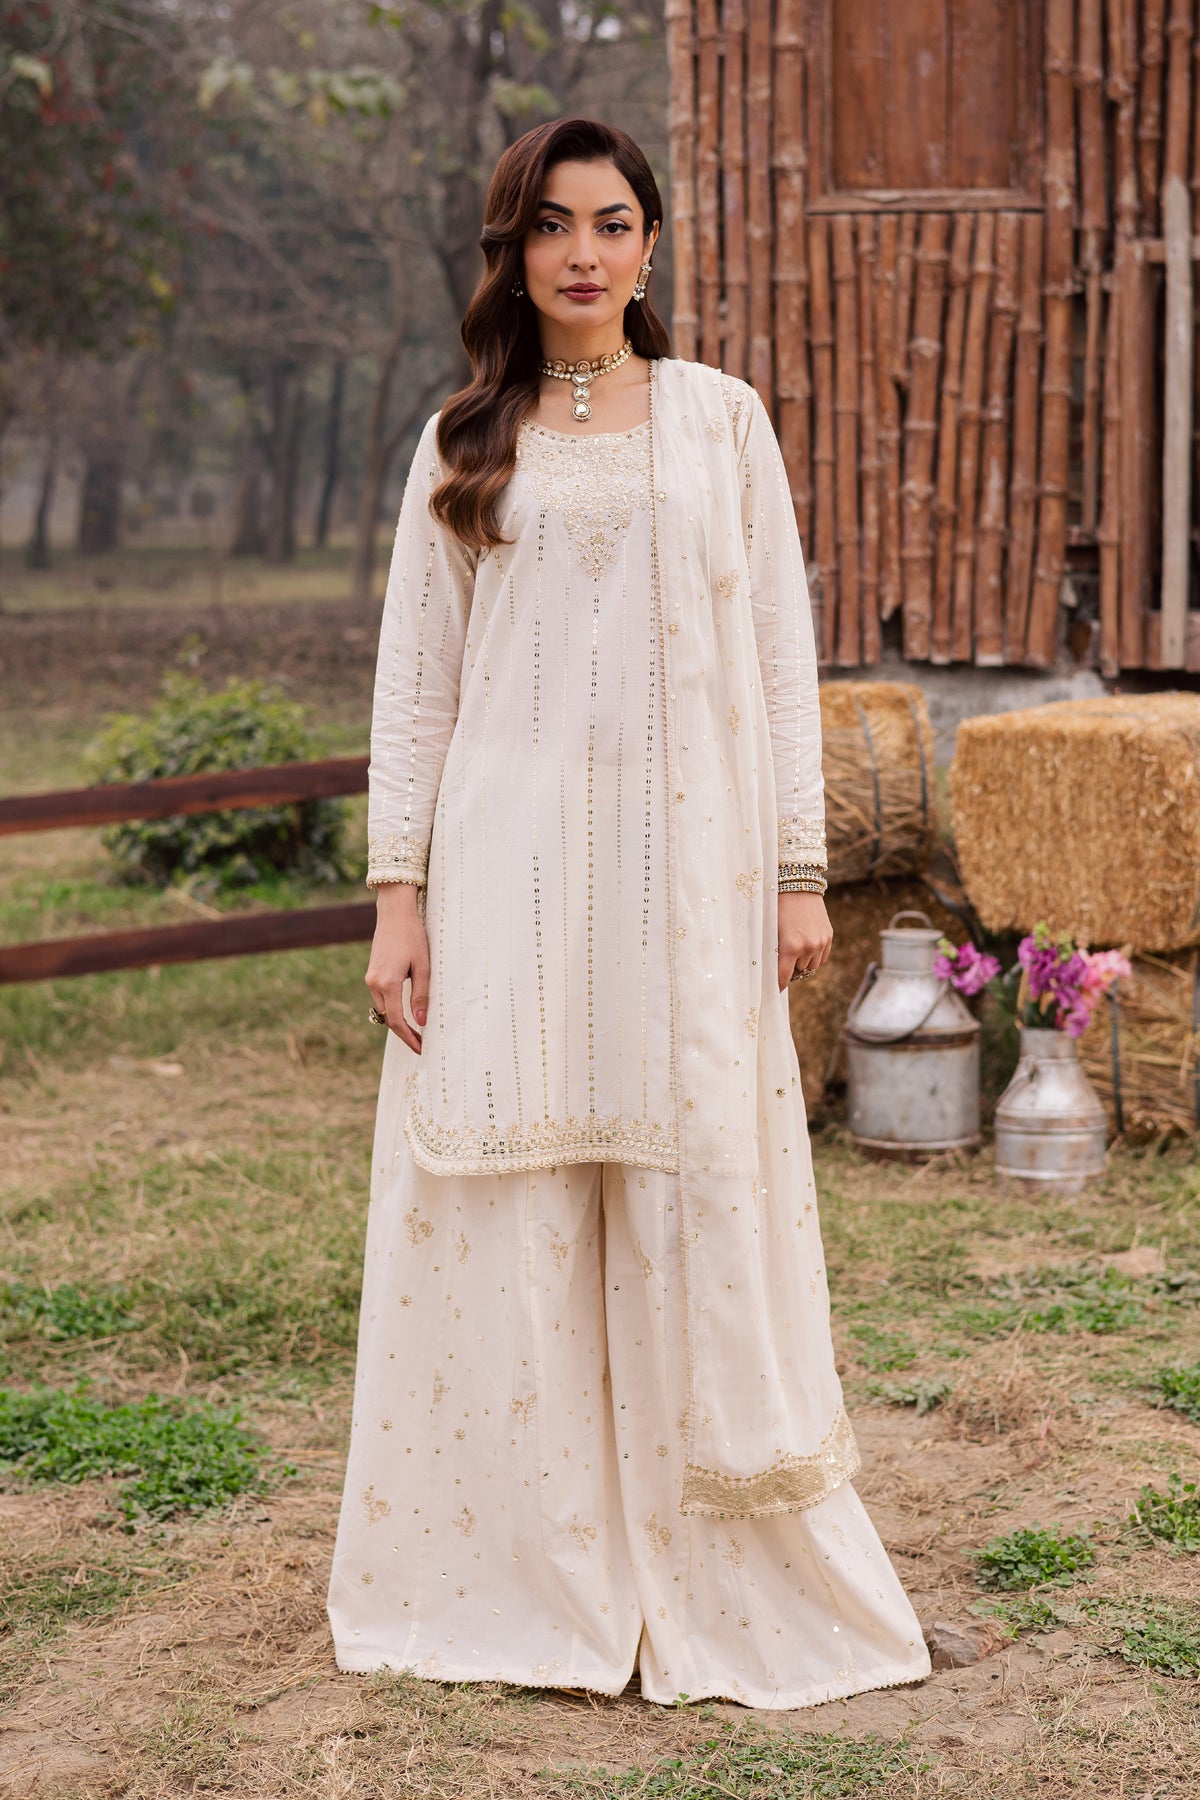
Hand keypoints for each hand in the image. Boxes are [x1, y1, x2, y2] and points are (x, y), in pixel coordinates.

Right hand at [365, 883, 429, 1053]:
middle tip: (421, 1044)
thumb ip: (421, 995)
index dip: (408, 1037)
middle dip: (403, 1033)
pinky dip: (391, 1008)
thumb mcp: (423, 966)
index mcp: (388, 983)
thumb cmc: (413, 936)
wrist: (394, 914)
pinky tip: (405, 1011)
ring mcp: (370, 978)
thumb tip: (420, 1022)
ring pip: (382, 1008)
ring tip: (416, 1031)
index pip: (396, 1020)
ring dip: (397, 1021)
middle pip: (387, 1018)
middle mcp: (374, 983)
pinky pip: (380, 998)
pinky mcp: (371, 974)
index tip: (420, 1048)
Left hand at [777, 891, 832, 991]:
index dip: (777, 985)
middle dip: (789, 970)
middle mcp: (809, 947)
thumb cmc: (777, 906)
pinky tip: (805, 949)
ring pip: (811, 967)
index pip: (783, 977)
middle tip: (781, 962)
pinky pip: (822, 958)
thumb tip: (771, 971)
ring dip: (802, 964)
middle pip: (798, 972)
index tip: (773, 991)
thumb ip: (772, 951)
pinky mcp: (829, 936)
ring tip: (793, 953)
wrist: (798, 884)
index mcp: (791, 947)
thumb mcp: (770, 929)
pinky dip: (814, 957)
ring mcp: (821, 942)